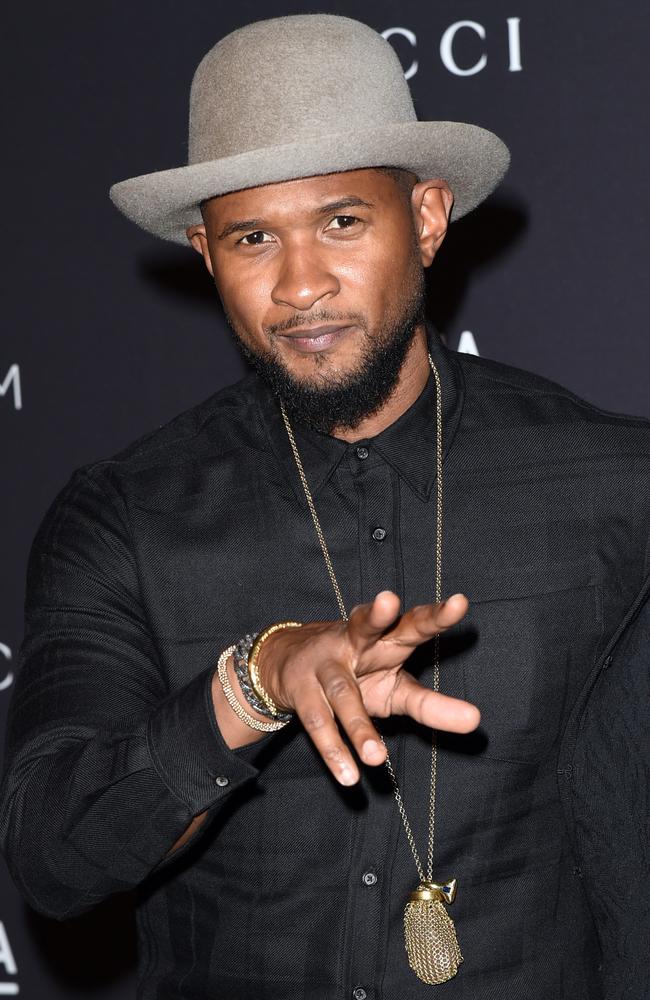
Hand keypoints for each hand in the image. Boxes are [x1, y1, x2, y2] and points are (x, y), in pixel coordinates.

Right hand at [258, 591, 478, 785]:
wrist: (285, 667)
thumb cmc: (357, 675)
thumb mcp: (396, 689)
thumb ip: (431, 704)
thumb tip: (476, 721)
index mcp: (386, 639)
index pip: (414, 625)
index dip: (437, 616)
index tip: (460, 603)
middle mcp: (354, 642)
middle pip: (366, 625)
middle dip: (377, 614)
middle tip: (388, 600)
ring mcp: (325, 665)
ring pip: (342, 692)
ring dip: (358, 725)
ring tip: (377, 758)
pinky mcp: (302, 693)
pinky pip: (318, 723)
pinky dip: (334, 750)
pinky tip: (349, 775)